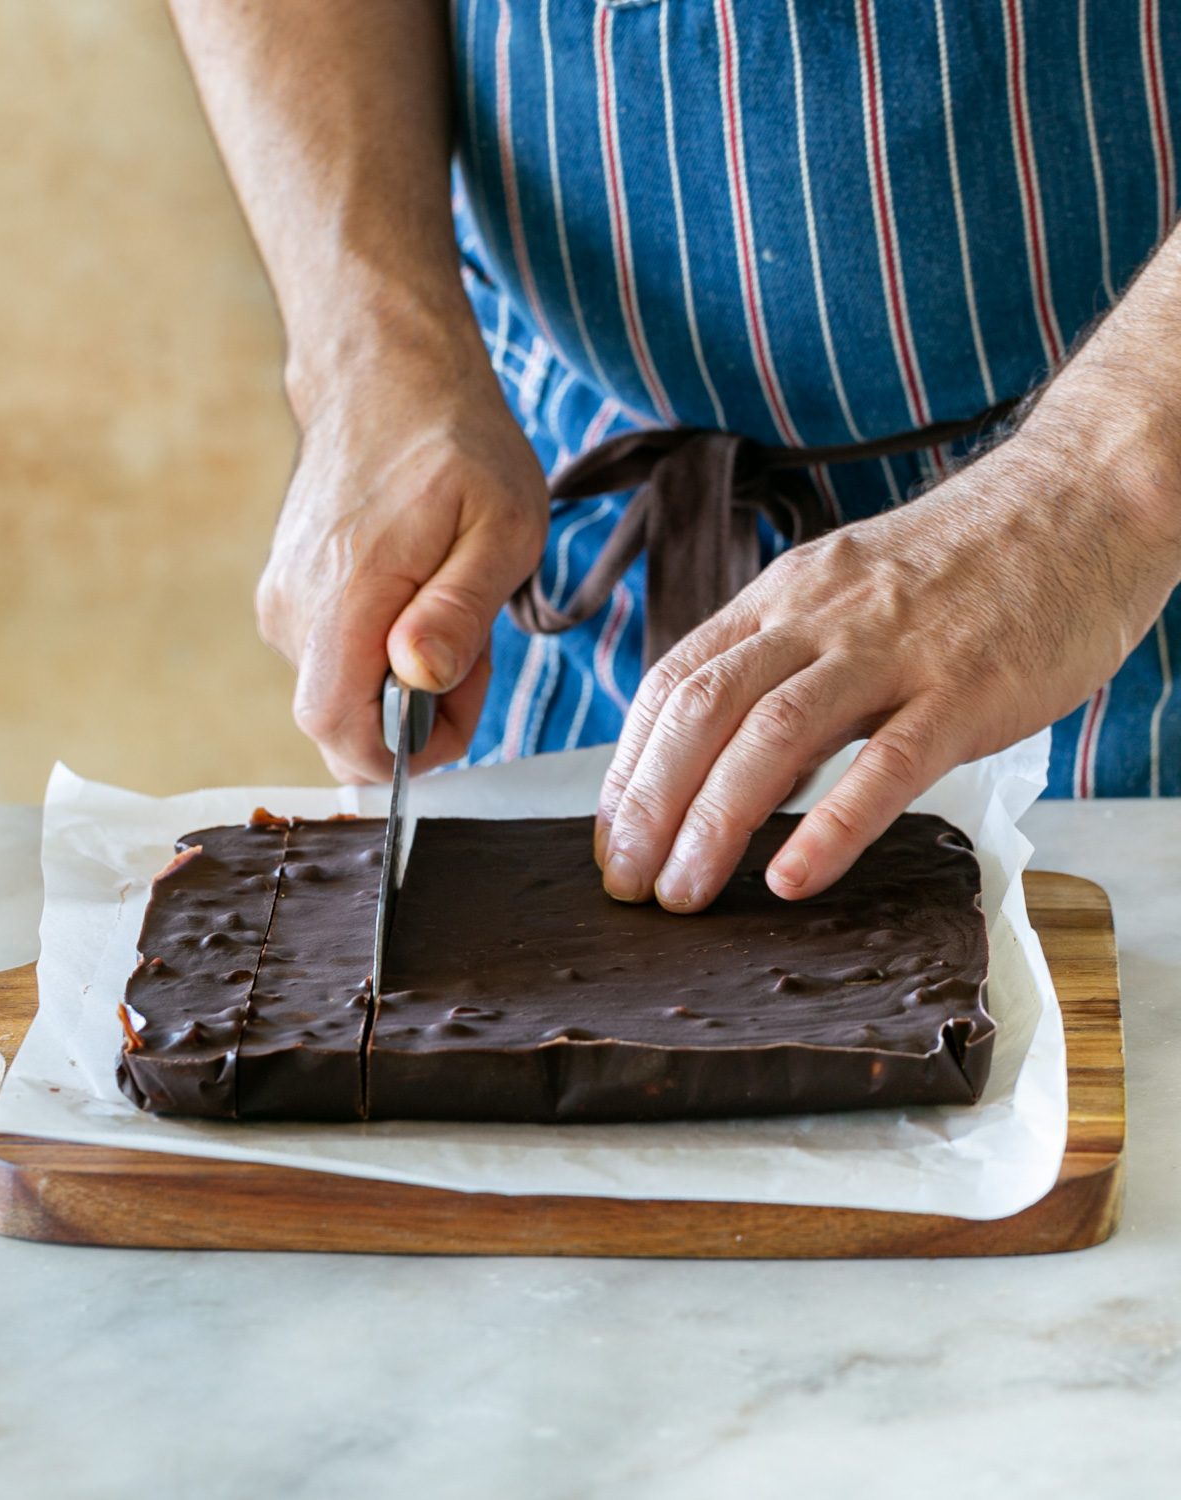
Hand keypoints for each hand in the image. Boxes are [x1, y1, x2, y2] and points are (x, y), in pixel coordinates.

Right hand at [256, 358, 547, 781]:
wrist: (385, 376)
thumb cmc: (458, 447)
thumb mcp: (500, 527)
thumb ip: (459, 610)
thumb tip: (417, 680)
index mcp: (344, 596)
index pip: (337, 730)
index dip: (402, 751)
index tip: (456, 700)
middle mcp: (293, 610)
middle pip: (342, 724)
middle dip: (415, 715)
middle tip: (471, 644)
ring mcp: (282, 604)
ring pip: (343, 693)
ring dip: (405, 679)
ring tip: (450, 602)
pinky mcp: (286, 596)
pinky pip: (335, 661)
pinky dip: (383, 652)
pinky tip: (419, 593)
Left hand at [595, 398, 1180, 909]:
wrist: (1081, 499)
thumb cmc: (965, 565)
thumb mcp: (848, 596)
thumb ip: (789, 669)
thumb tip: (734, 766)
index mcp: (783, 597)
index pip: (673, 682)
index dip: (629, 765)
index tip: (611, 836)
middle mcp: (819, 616)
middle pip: (702, 711)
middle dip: (650, 806)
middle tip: (628, 885)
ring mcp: (892, 650)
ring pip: (773, 736)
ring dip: (714, 823)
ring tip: (684, 895)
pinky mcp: (966, 688)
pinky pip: (886, 764)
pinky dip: (830, 826)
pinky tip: (792, 879)